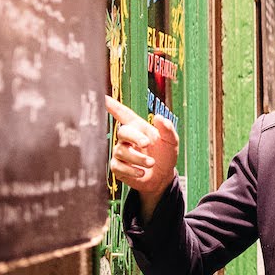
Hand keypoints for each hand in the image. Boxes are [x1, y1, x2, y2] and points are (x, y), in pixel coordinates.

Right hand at [106, 96, 178, 216]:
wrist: (163, 177)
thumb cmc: (166, 155)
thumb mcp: (171, 141)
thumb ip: (167, 129)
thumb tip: (159, 117)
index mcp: (139, 128)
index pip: (123, 114)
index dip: (113, 106)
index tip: (103, 97)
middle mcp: (127, 138)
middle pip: (123, 131)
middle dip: (135, 137)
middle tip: (147, 143)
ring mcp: (121, 152)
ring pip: (122, 151)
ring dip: (138, 157)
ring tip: (151, 163)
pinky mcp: (118, 167)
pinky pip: (118, 166)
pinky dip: (131, 170)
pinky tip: (141, 172)